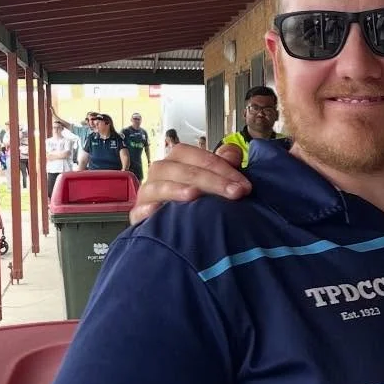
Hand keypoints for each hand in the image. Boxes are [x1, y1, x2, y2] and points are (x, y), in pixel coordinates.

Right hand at [130, 141, 246, 223]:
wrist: (174, 231)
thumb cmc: (197, 202)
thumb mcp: (214, 182)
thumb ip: (223, 165)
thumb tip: (233, 152)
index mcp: (178, 160)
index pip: (198, 157)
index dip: (223, 168)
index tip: (245, 186)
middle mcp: (161, 173)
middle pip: (182, 170)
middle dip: (211, 180)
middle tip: (235, 193)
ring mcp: (148, 193)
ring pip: (158, 186)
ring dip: (176, 189)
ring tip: (194, 195)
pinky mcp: (138, 215)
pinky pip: (138, 211)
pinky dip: (147, 210)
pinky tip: (157, 211)